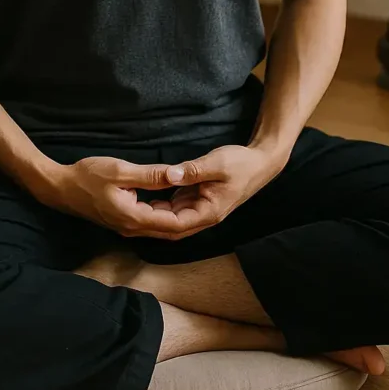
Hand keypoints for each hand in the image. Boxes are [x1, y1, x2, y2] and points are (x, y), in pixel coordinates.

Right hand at [31, 155, 213, 239]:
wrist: (60, 188)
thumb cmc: (88, 176)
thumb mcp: (121, 170)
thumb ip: (152, 175)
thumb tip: (179, 175)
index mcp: (134, 218)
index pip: (173, 224)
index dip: (194, 215)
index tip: (211, 201)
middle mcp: (133, 228)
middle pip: (170, 230)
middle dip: (191, 218)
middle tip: (211, 200)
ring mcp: (127, 226)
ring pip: (161, 227)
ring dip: (179, 215)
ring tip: (197, 198)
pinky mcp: (124, 220)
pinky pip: (151, 222)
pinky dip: (165, 212)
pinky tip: (173, 197)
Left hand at [139, 144, 282, 240]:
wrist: (260, 162)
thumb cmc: (241, 163)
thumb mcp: (216, 163)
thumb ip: (191, 171)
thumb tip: (168, 175)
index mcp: (209, 212)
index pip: (177, 224)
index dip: (155, 220)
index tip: (136, 212)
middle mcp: (204, 215)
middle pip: (173, 227)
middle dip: (151, 222)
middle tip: (127, 213)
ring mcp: (202, 208)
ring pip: (174, 217)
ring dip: (156, 214)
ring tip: (132, 205)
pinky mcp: (200, 198)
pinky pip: (178, 205)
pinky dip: (164, 203)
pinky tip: (148, 195)